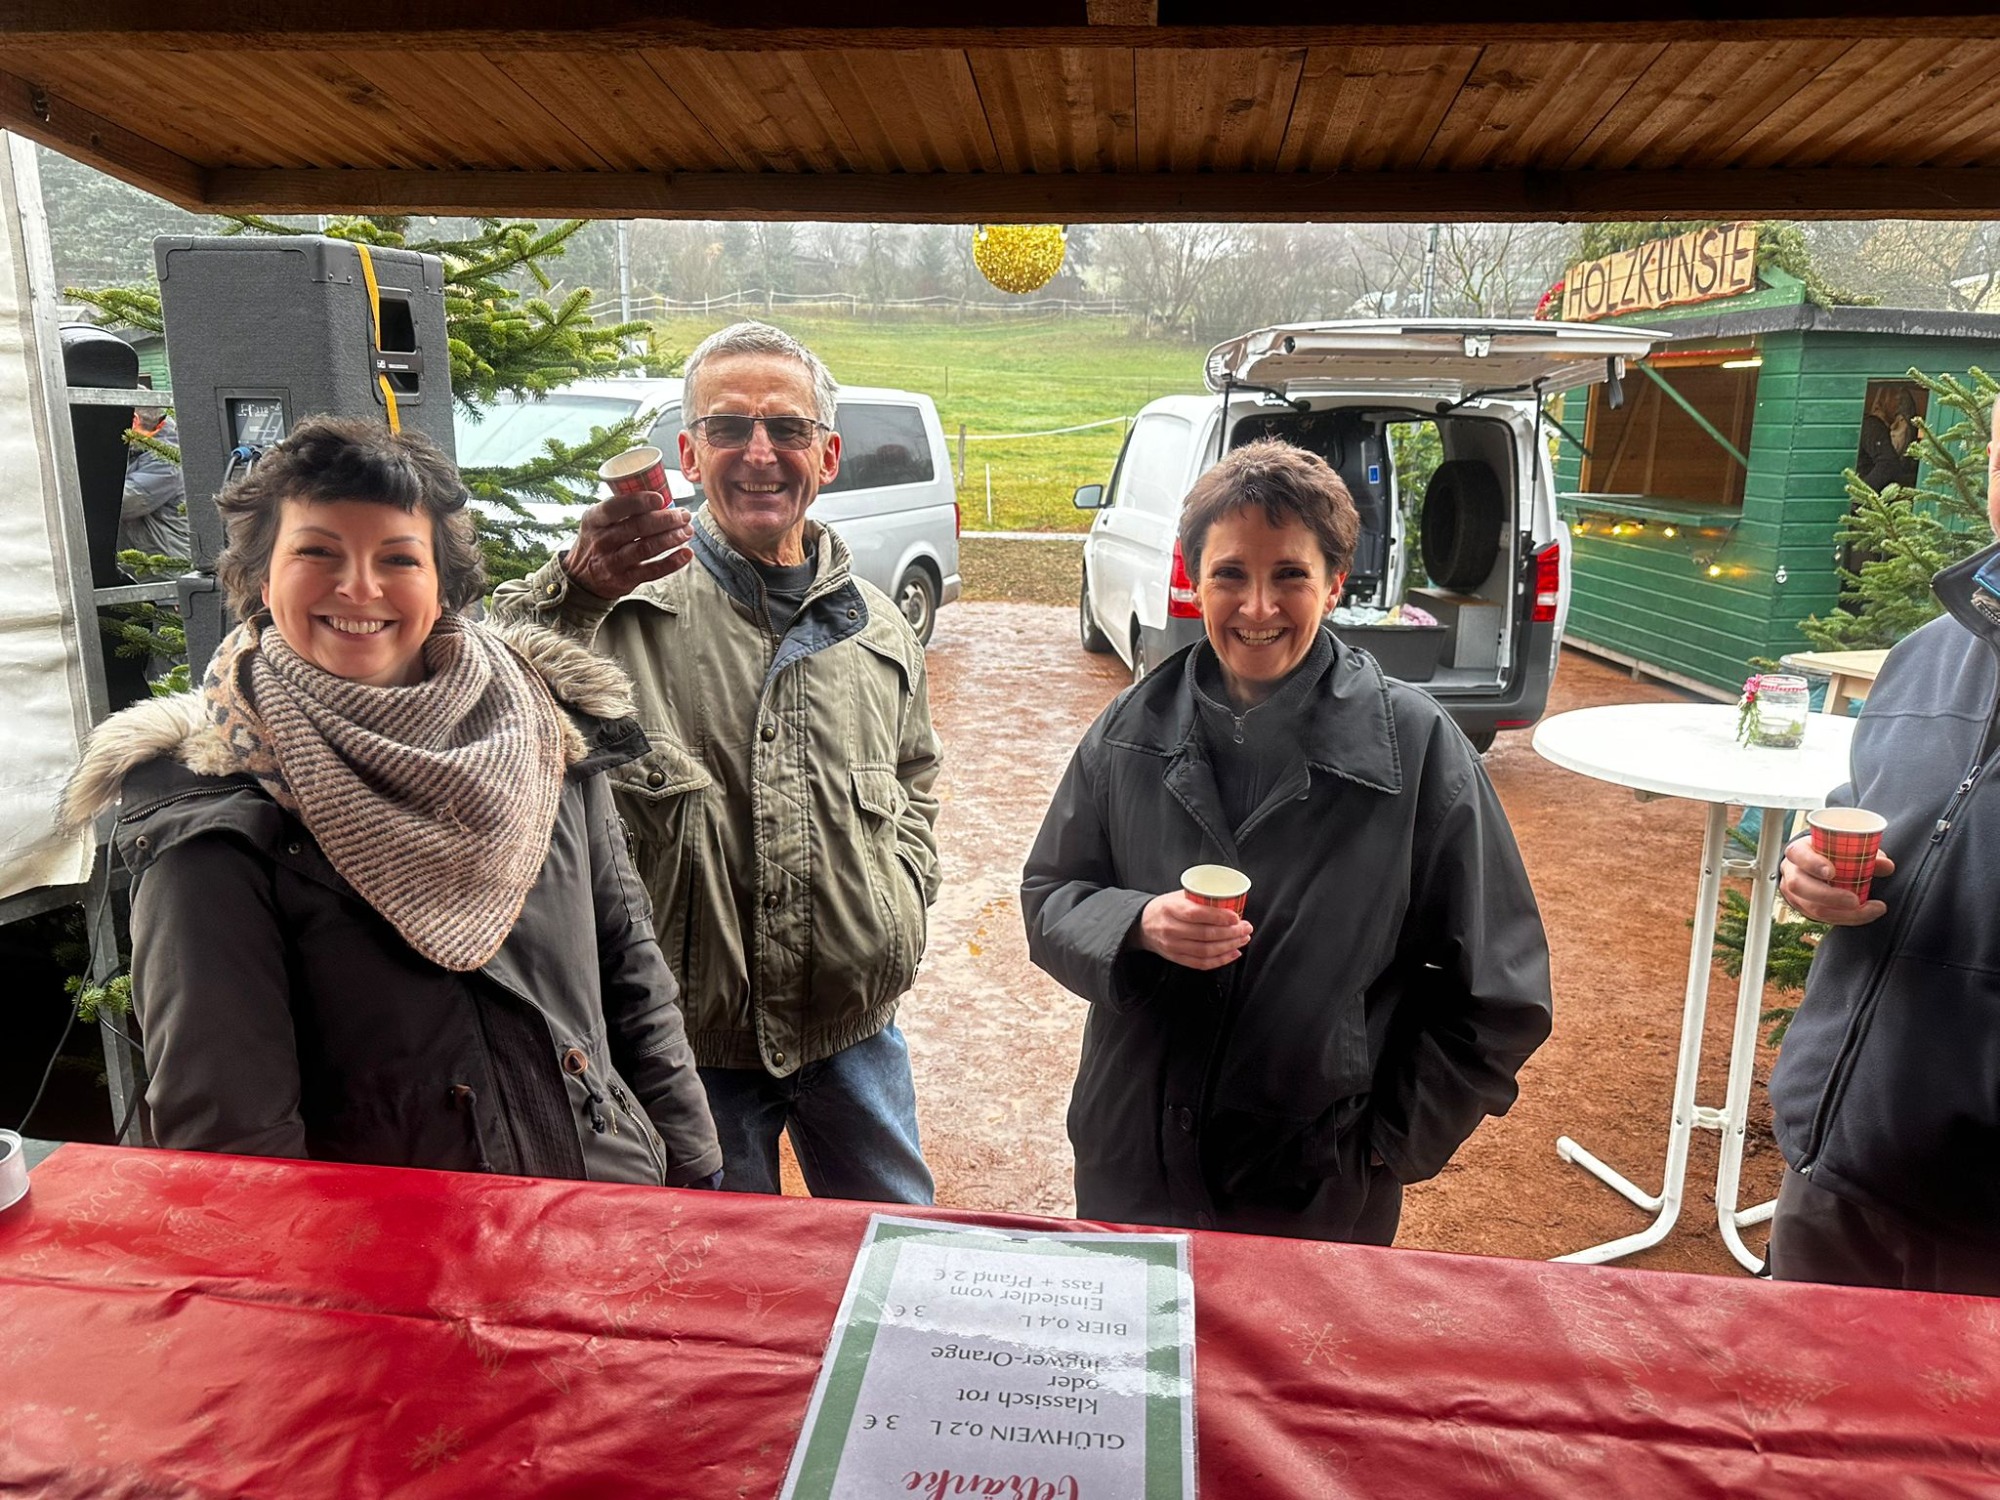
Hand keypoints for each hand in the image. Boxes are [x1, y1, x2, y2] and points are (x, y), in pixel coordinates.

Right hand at [562, 491, 694, 599]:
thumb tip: (659, 496)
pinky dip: (672, 562)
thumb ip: (620, 509)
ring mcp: (612, 562)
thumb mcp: (597, 522)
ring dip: (672, 538)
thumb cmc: (598, 541)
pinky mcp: (625, 580)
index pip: (615, 508)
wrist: (582, 579)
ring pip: (646, 548)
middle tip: (683, 515)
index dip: (639, 502)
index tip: (660, 499)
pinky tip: (686, 554)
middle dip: (666, 519)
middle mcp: (601, 541)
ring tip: (687, 530)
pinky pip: (652, 571)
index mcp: (594, 520)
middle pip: (637, 527)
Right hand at [1134, 891, 1251, 970]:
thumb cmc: (1164, 908)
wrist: (1142, 926)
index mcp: (1171, 909)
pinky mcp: (1177, 958)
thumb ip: (1199, 897)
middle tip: (1246, 927)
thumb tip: (1228, 898)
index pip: (1197, 914)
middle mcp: (1171, 929)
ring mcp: (1174, 946)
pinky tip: (1233, 953)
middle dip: (1231, 932)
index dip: (1219, 917)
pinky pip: (1201, 963)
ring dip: (1229, 946)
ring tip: (1242, 939)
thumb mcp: (1177, 895)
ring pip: (1206, 951)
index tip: (1236, 917)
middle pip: (1205, 934)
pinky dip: (1220, 960)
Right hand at [1780, 836, 1892, 925]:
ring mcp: (1794, 893)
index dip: (1813, 864)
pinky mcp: (1803, 909)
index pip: (1799, 855)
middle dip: (1829, 896)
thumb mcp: (1846, 847)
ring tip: (1872, 910)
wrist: (1815, 865)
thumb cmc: (1832, 852)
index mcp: (1798, 851)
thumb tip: (1887, 866)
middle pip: (1800, 886)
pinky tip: (1865, 914)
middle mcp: (1791, 872)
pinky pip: (1822, 918)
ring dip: (1844, 913)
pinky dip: (1846, 919)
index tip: (1832, 872)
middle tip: (1856, 900)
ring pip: (1812, 907)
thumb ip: (1867, 854)